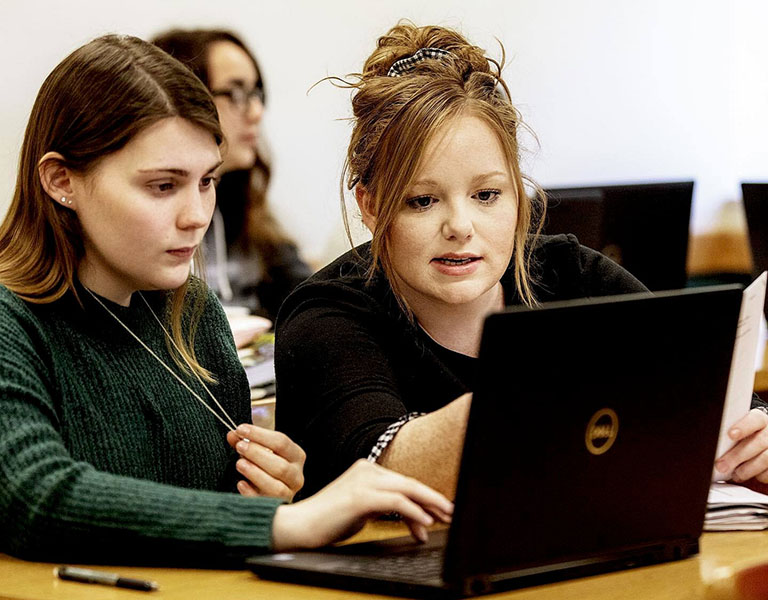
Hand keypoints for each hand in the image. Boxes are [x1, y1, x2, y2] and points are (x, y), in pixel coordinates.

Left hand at [226, 424, 305, 500]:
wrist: (271, 492)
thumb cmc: (266, 467)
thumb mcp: (260, 452)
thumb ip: (247, 442)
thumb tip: (232, 434)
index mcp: (296, 456)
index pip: (281, 442)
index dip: (260, 435)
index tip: (241, 429)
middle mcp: (296, 476)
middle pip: (280, 466)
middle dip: (257, 454)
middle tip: (239, 446)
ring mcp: (288, 494)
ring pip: (276, 487)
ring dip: (256, 473)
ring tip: (239, 463)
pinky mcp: (277, 507)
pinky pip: (264, 503)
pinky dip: (251, 493)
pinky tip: (241, 484)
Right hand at [270, 460, 453, 550]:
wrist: (300, 526)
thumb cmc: (329, 521)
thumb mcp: (363, 509)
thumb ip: (385, 507)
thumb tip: (417, 517)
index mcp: (367, 469)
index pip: (403, 483)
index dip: (425, 497)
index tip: (441, 511)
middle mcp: (367, 469)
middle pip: (409, 483)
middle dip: (433, 499)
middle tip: (451, 513)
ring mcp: (363, 481)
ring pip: (407, 489)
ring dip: (430, 505)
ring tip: (444, 518)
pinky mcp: (361, 496)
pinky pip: (396, 502)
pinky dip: (414, 512)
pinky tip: (424, 522)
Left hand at [715, 409, 767, 482]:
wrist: (763, 445)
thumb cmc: (745, 438)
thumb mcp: (738, 432)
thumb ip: (730, 435)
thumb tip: (713, 444)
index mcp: (760, 420)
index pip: (754, 419)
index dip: (743, 427)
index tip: (730, 435)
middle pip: (758, 442)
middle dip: (737, 455)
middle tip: (721, 465)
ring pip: (765, 458)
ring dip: (747, 469)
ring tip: (734, 474)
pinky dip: (758, 476)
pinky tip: (747, 476)